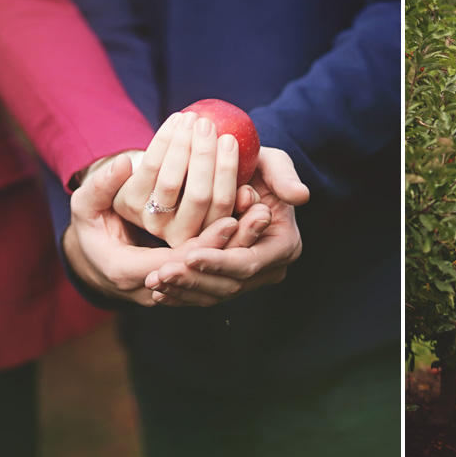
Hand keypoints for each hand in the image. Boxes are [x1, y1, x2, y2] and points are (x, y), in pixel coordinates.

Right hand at [65, 129, 304, 304]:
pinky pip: (215, 269)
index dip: (206, 243)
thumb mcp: (85, 205)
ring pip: (216, 273)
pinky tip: (252, 218)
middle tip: (259, 208)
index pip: (179, 264)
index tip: (232, 219)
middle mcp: (155, 287)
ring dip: (241, 244)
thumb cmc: (90, 226)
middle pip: (205, 269)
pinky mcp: (185, 280)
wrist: (94, 254)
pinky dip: (234, 247)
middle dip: (233, 241)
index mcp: (128, 271)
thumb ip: (101, 186)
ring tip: (263, 211)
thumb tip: (124, 163)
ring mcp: (173, 287)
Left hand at [138, 139, 305, 300]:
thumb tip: (301, 196)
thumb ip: (284, 176)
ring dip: (183, 291)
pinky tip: (157, 291)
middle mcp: (269, 268)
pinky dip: (182, 294)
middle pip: (229, 285)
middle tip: (161, 274)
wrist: (241, 174)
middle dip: (194, 280)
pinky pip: (205, 294)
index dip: (219, 261)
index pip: (248, 262)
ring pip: (214, 294)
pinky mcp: (229, 280)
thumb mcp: (271, 162)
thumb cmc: (257, 164)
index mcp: (284, 244)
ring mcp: (249, 279)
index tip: (190, 255)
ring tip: (154, 281)